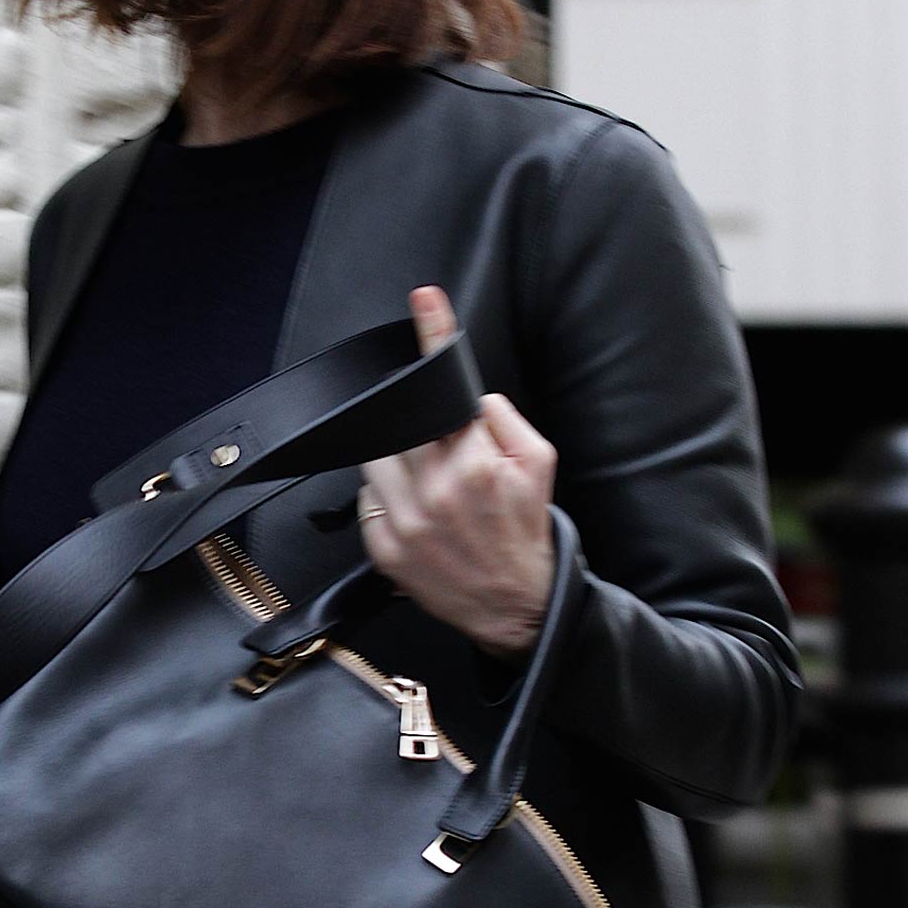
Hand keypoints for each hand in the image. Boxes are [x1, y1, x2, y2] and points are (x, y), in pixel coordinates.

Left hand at [357, 286, 557, 660]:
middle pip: (395, 423)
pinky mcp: (383, 548)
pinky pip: (368, 499)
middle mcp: (434, 490)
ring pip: (374, 458)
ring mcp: (404, 521)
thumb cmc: (525, 531)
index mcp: (475, 463)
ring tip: (426, 480)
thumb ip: (504, 420)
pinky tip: (417, 511)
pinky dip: (386, 495)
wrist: (517, 606)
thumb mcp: (540, 465)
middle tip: (430, 441)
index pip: (446, 389)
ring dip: (393, 456)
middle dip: (407, 419)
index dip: (434, 337)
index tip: (424, 300)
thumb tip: (470, 397)